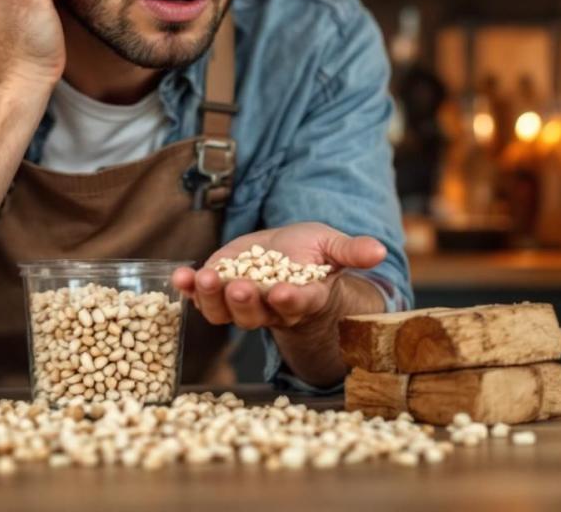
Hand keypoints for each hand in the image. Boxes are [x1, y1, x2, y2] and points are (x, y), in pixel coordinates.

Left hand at [172, 222, 386, 330]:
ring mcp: (241, 303)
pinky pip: (201, 297)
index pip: (298, 303)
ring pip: (225, 311)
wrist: (285, 255)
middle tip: (238, 287)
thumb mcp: (333, 247)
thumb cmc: (312, 255)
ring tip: (206, 279)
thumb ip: (352, 252)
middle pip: (257, 313)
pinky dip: (189, 289)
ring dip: (213, 297)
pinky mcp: (219, 291)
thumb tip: (381, 250)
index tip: (283, 293)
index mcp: (302, 299)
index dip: (291, 300)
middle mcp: (270, 308)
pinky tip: (179, 277)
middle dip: (246, 302)